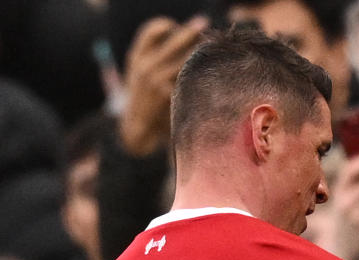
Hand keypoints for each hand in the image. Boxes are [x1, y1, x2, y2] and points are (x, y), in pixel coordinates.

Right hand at [119, 15, 208, 155]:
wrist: (136, 127)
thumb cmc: (143, 97)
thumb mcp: (138, 72)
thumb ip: (152, 55)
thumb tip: (181, 36)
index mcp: (136, 56)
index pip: (152, 30)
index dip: (167, 24)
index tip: (177, 25)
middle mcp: (146, 66)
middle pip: (174, 41)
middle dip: (191, 31)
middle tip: (204, 23)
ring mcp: (158, 81)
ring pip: (186, 59)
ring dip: (199, 52)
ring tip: (213, 47)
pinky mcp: (169, 96)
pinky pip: (189, 79)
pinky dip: (200, 72)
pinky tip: (211, 72)